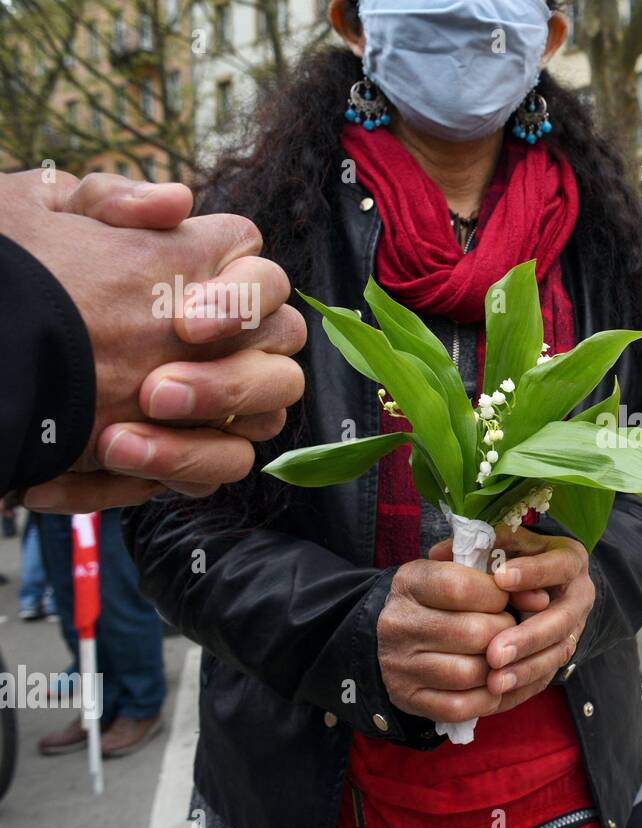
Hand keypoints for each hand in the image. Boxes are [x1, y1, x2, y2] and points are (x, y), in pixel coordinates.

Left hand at [2, 170, 306, 510]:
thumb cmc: (23, 279)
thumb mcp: (44, 218)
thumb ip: (111, 201)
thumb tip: (176, 203)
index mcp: (212, 285)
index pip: (267, 284)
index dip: (243, 302)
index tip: (185, 320)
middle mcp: (232, 347)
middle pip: (281, 367)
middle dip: (225, 383)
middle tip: (155, 390)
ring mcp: (219, 407)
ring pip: (260, 428)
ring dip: (193, 444)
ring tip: (115, 444)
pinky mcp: (191, 458)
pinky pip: (207, 479)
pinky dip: (149, 477)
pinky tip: (80, 472)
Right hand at [375, 557, 514, 724]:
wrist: (387, 638)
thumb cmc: (436, 602)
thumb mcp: (456, 576)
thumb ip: (497, 581)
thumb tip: (541, 599)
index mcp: (410, 584)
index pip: (462, 587)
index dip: (499, 595)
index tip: (511, 600)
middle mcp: (399, 623)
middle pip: (474, 633)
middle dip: (507, 634)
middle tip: (511, 632)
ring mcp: (400, 665)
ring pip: (470, 672)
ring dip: (500, 668)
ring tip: (503, 657)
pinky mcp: (408, 698)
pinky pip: (460, 707)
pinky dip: (488, 698)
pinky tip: (495, 684)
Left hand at [437, 525, 593, 713]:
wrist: (537, 583)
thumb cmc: (514, 557)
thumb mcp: (502, 543)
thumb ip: (478, 545)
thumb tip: (440, 553)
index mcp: (569, 559)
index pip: (559, 566)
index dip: (534, 573)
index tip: (500, 579)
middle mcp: (578, 596)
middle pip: (562, 620)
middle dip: (528, 638)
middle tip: (494, 652)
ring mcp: (574, 628)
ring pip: (557, 653)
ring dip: (525, 669)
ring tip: (493, 681)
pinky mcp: (560, 654)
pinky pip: (547, 676)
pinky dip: (522, 687)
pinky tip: (496, 693)